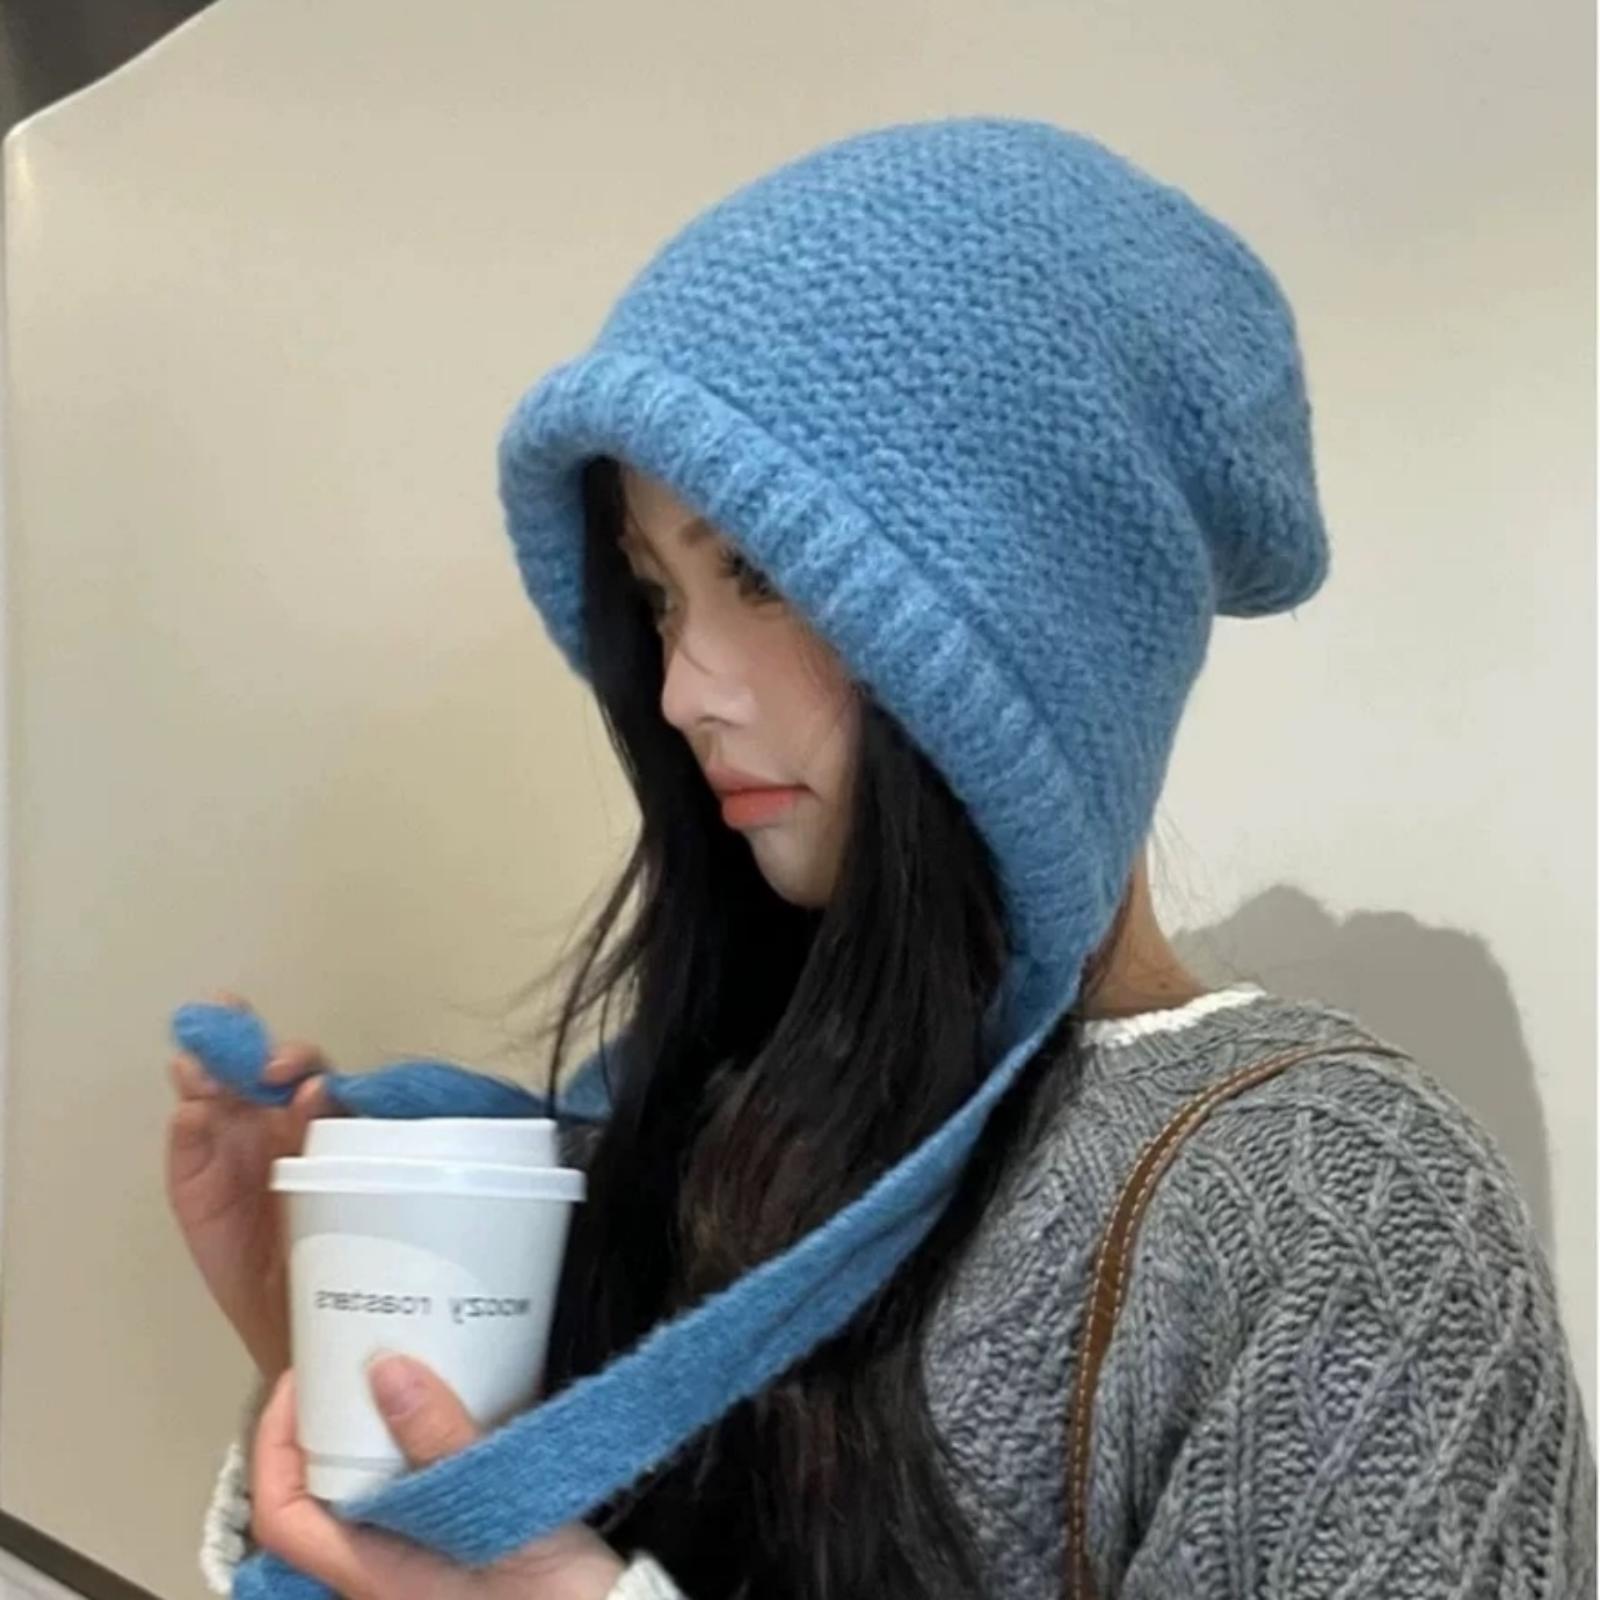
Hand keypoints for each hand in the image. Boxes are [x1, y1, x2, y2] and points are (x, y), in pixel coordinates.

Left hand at [163, 989, 346, 1380]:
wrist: (294, 1329)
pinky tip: (314, 1100)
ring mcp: (329, 1141)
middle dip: (265, 1049)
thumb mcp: (201, 1208)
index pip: (238, 1068)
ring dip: (300, 1069)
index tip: (215, 1011)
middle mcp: (288, 1125)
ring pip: (323, 1084)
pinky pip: (358, 1122)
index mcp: (244, 1128)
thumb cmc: (251, 1271)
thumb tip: (189, 1106)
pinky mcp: (365, 1162)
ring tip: (277, 1075)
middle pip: (285, 1067)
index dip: (230, 1035)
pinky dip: (334, 1105)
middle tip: (244, 1055)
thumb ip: (190, 1155)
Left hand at [250, 1356, 628, 1599]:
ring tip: (398, 1373)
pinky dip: (414, 1447)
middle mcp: (378, 1572)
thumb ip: (441, 1442)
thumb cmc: (547, 1593)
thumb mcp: (495, 1508)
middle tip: (354, 1360)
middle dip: (323, 1424)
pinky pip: (410, 1494)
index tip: (304, 1381)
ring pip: (363, 1494)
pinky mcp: (453, 1552)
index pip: (281, 1514)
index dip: (275, 1445)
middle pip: (316, 1497)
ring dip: (369, 1434)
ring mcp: (415, 1566)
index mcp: (368, 1571)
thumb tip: (383, 1369)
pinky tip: (450, 1412)